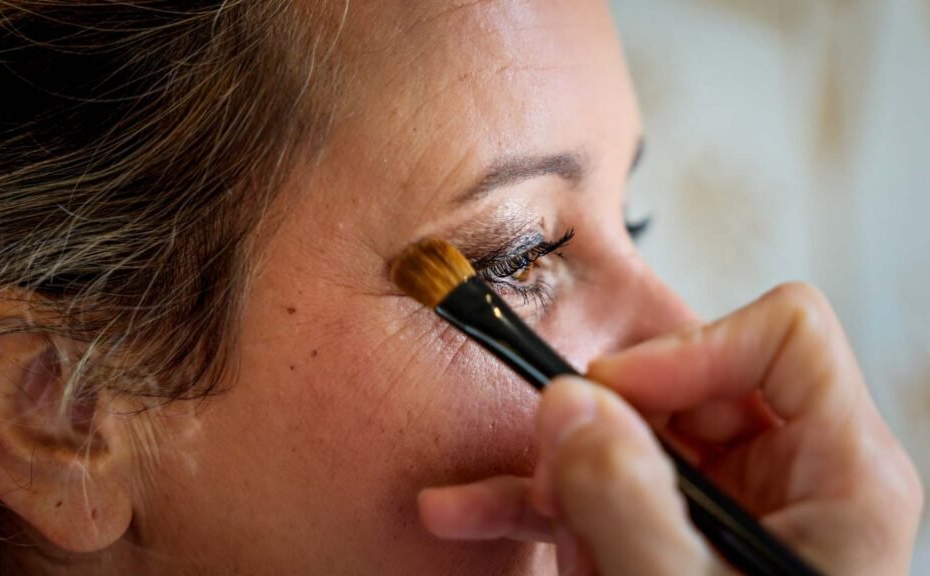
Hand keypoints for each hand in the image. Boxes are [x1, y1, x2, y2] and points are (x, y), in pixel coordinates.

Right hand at [418, 283, 923, 574]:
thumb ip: (625, 502)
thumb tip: (567, 405)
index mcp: (842, 474)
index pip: (783, 336)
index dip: (691, 348)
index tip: (615, 394)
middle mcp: (795, 474)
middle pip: (688, 382)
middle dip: (605, 428)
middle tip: (552, 474)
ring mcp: (735, 500)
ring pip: (633, 435)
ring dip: (561, 477)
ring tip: (516, 520)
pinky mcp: (686, 527)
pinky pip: (609, 484)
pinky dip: (545, 502)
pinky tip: (470, 514)